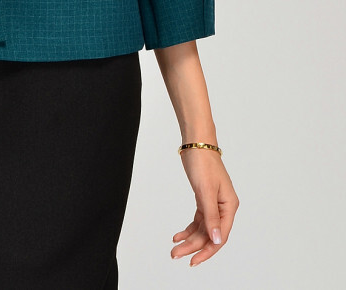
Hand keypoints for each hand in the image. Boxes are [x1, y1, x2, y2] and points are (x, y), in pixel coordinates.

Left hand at [172, 149, 238, 265]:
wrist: (196, 143)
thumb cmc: (203, 162)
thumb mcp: (205, 190)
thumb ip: (211, 216)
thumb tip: (217, 239)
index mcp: (229, 206)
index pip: (220, 236)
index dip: (207, 251)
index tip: (193, 260)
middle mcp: (224, 207)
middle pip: (209, 234)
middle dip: (193, 246)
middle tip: (175, 254)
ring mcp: (214, 203)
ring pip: (202, 229)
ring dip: (189, 239)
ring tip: (174, 248)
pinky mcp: (204, 199)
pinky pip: (198, 220)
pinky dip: (188, 228)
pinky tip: (178, 235)